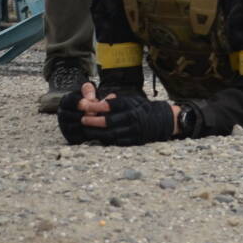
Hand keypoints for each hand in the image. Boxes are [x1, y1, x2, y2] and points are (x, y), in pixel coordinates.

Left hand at [58, 84, 173, 145]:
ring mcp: (133, 131)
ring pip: (111, 133)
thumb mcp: (132, 100)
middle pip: (109, 121)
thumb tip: (100, 100)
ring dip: (97, 132)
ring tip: (86, 130)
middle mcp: (132, 118)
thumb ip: (117, 101)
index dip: (96, 105)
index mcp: (131, 105)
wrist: (160, 121)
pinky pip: (117, 142)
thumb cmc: (141, 108)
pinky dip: (105, 140)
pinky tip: (96, 138)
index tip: (84, 105)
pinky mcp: (134, 141)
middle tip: (82, 119)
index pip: (111, 105)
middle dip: (94, 120)